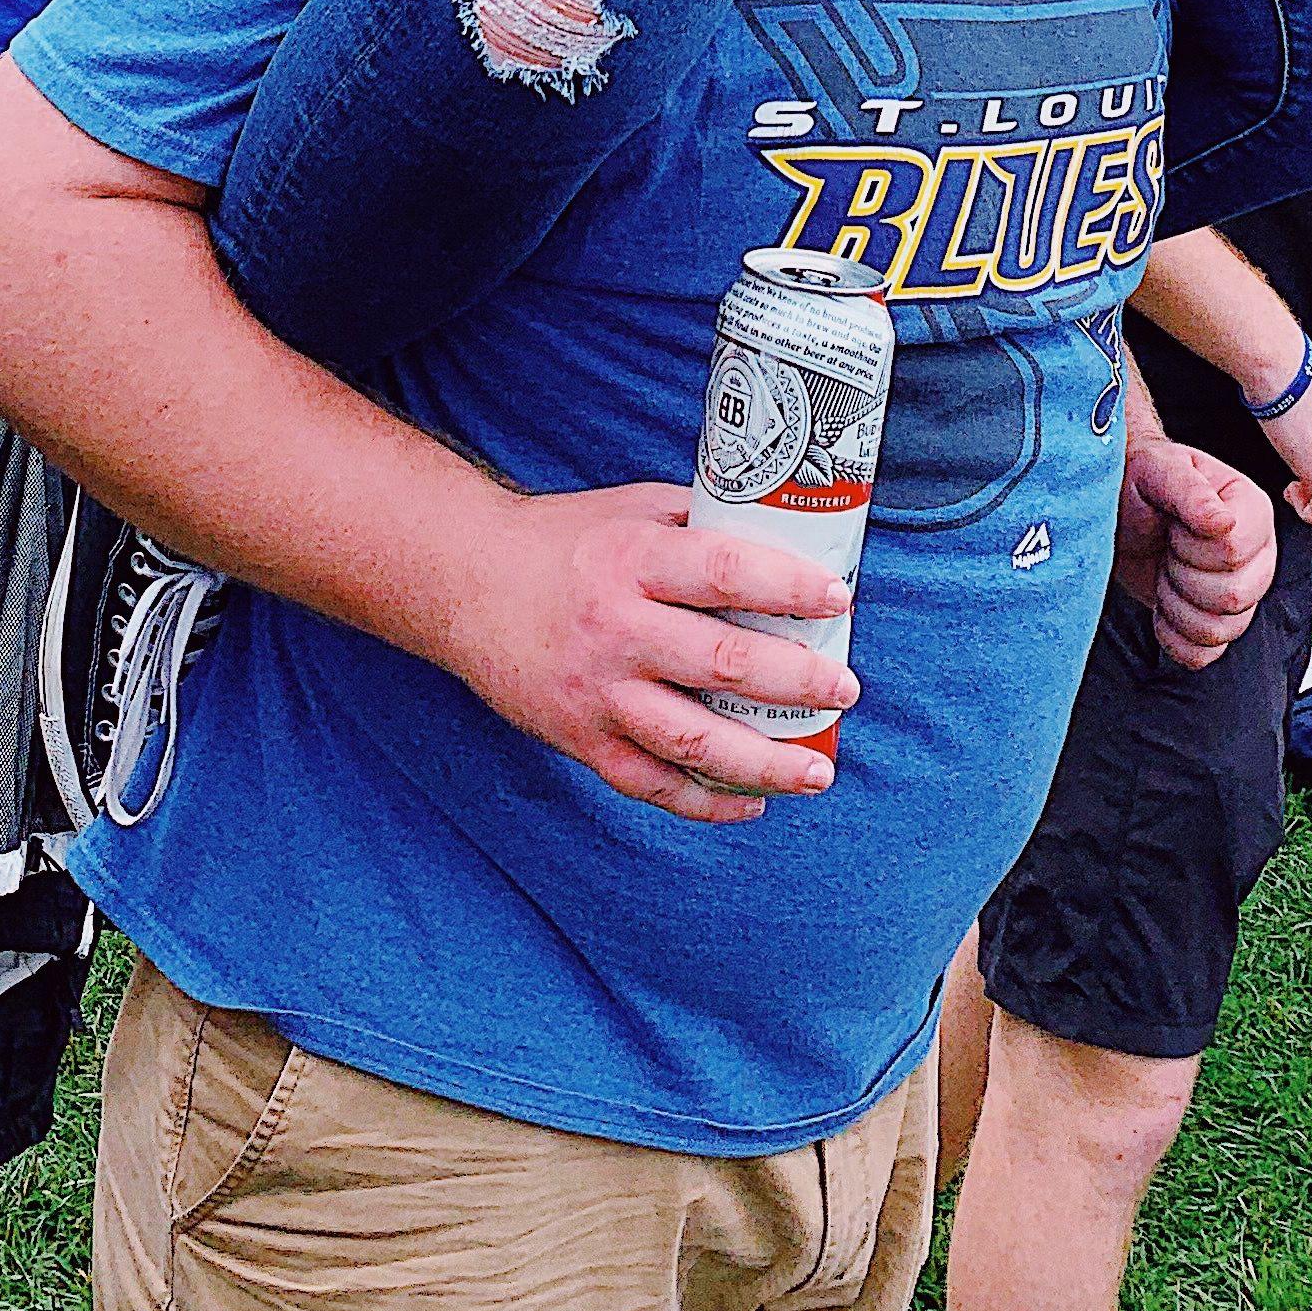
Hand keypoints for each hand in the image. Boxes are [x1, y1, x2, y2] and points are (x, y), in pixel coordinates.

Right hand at [445, 481, 853, 822]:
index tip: (837, 596)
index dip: (787, 584)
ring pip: (692, 742)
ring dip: (764, 763)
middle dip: (796, 682)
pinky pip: (651, 784)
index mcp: (632, 558)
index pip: (723, 571)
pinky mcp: (581, 739)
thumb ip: (701, 523)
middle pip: (721, 664)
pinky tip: (753, 802)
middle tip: (846, 688)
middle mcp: (616, 629)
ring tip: (818, 770)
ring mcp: (598, 693)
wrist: (465, 584)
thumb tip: (786, 535)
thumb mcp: (631, 508)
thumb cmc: (563, 540)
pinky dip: (706, 803)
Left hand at [1118, 436, 1275, 667]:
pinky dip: (1174, 637)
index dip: (1191, 547)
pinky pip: (1206, 654)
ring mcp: (1242, 592)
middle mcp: (1257, 554)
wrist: (1117, 510)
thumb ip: (1188, 491)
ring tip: (1164, 571)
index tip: (1172, 525)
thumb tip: (1223, 523)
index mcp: (1251, 510)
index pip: (1233, 553)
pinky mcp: (1218, 622)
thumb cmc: (1140, 482)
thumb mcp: (1157, 470)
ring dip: (1176, 606)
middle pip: (1233, 597)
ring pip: (1222, 630)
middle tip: (1166, 548)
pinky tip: (1162, 607)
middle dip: (1182, 576)